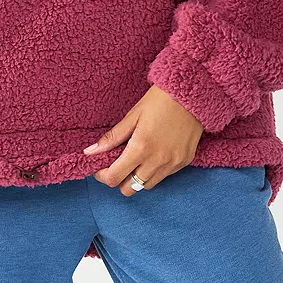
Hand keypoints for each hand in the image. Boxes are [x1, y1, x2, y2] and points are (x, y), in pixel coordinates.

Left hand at [81, 85, 202, 194]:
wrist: (192, 93)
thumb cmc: (160, 100)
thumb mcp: (133, 115)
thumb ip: (112, 137)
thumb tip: (90, 152)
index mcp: (140, 148)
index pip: (114, 178)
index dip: (103, 176)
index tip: (100, 167)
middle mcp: (157, 161)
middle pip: (129, 189)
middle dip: (119, 180)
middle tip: (118, 163)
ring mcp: (173, 164)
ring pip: (147, 185)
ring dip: (137, 177)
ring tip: (137, 157)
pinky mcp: (184, 162)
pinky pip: (164, 176)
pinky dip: (155, 171)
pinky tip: (154, 153)